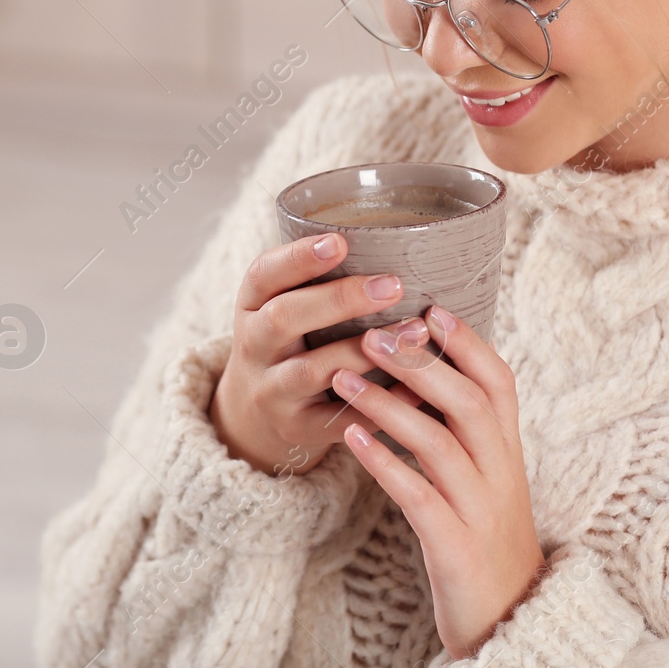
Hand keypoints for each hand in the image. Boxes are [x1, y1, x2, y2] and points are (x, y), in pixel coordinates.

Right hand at [209, 232, 425, 475]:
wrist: (254, 415)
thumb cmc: (288, 342)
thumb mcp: (282, 305)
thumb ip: (317, 279)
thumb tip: (396, 239)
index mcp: (251, 304)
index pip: (263, 274)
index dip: (298, 257)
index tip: (339, 241)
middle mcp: (254, 346)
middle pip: (284, 318)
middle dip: (339, 300)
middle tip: (393, 285)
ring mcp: (272, 390)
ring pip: (312, 370)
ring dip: (365, 351)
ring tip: (415, 332)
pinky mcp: (298, 428)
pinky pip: (341, 418)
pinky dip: (380, 402)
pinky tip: (417, 387)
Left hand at [331, 304, 544, 657]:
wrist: (510, 617)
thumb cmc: (482, 532)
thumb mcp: (485, 474)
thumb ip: (462, 427)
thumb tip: (424, 365)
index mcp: (508, 449)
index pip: (499, 381)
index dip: (467, 342)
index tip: (429, 307)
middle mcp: (501, 472)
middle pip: (468, 402)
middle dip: (420, 364)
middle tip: (371, 335)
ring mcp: (480, 510)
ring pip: (439, 443)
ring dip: (389, 405)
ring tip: (343, 378)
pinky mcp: (455, 546)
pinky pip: (418, 497)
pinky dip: (384, 464)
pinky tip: (350, 439)